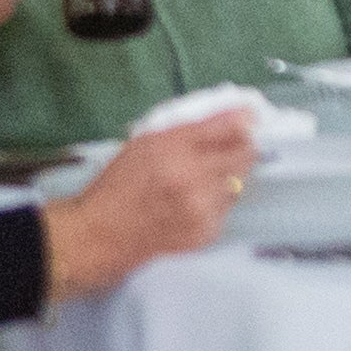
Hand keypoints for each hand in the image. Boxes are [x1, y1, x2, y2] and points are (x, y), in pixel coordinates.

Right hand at [37, 109, 260, 301]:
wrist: (101, 234)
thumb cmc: (117, 185)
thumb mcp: (145, 143)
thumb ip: (189, 128)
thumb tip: (233, 115)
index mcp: (173, 147)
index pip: (227, 127)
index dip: (243, 120)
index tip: (249, 117)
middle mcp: (192, 176)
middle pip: (244, 155)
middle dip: (241, 148)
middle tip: (229, 149)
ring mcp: (202, 207)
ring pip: (239, 184)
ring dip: (229, 178)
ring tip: (201, 181)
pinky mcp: (207, 231)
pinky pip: (226, 209)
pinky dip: (216, 203)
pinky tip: (192, 204)